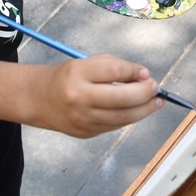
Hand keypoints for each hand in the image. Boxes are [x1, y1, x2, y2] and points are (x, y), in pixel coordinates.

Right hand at [31, 56, 162, 137]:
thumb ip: (112, 66)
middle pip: (122, 97)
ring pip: (123, 116)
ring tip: (156, 102)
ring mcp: (83, 119)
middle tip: (155, 87)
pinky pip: (115, 125)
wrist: (39, 100)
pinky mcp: (87, 133)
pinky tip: (138, 110)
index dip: (134, 71)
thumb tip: (142, 77)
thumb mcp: (84, 63)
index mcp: (77, 73)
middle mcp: (79, 97)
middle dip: (145, 92)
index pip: (114, 71)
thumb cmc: (66, 77)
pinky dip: (129, 117)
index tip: (145, 72)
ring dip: (145, 109)